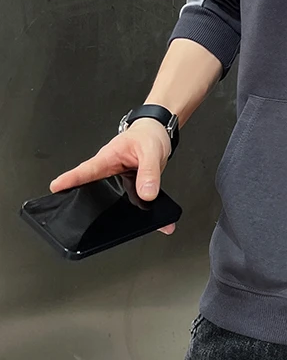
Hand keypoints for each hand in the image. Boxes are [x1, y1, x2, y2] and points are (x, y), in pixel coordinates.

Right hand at [50, 119, 175, 233]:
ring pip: (112, 199)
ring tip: (121, 226)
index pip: (86, 170)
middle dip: (85, 202)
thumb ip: (149, 172)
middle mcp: (109, 171)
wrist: (157, 133)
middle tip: (78, 216)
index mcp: (108, 158)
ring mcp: (117, 180)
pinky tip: (154, 220)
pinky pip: (131, 201)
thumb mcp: (151, 151)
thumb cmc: (148, 136)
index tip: (56, 187)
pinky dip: (141, 210)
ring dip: (117, 211)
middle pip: (92, 188)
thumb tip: (147, 193)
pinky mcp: (130, 187)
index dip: (70, 179)